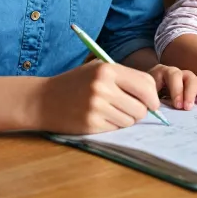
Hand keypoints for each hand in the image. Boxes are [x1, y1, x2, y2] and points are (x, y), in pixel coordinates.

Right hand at [35, 61, 160, 134]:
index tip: (152, 102)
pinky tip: (100, 117)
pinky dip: (113, 125)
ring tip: (111, 110)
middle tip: (131, 108)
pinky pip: (116, 128)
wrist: (43, 99)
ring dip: (126, 119)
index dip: (153, 96)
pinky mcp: (90, 124)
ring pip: (130, 120)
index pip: (146, 85)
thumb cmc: (75, 82)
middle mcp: (103, 87)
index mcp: (108, 70)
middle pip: (141, 107)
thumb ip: (125, 77)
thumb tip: (153, 95)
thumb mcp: (98, 69)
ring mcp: (96, 107)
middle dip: (140, 111)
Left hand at [148, 64, 196, 109]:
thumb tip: (158, 112)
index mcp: (161, 72)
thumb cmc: (146, 95)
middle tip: (187, 107)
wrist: (145, 91)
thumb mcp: (146, 96)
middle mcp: (175, 72)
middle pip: (186, 76)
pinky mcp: (191, 85)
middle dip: (188, 92)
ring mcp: (184, 77)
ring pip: (195, 80)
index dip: (177, 90)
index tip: (177, 105)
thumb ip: (152, 101)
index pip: (173, 76)